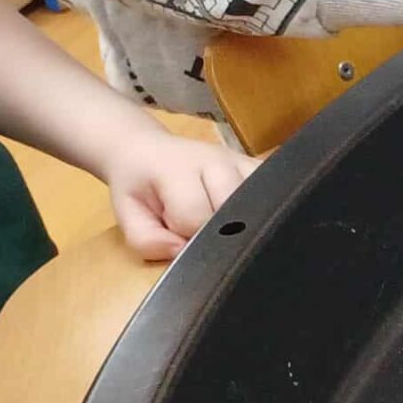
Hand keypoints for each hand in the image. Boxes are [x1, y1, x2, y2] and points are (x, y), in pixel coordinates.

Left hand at [106, 127, 259, 260]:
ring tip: (219, 225)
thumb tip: (185, 253)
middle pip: (234, 214)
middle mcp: (219, 162)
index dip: (184, 237)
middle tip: (196, 231)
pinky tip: (243, 218)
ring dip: (242, 225)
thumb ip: (148, 241)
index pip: (196, 218)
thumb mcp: (128, 215)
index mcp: (179, 170)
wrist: (148, 150)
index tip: (172, 235)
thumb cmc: (137, 186)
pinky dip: (263, 213)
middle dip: (216, 234)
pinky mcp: (263, 169)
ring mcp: (245, 163)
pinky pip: (274, 197)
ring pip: (260, 208)